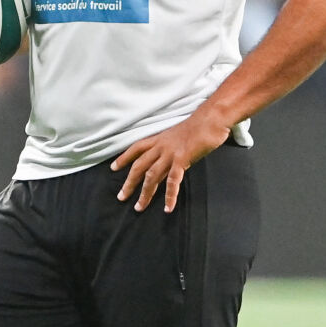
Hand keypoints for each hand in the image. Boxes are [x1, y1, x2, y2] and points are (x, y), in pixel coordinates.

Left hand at [111, 111, 232, 212]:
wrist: (212, 119)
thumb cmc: (201, 125)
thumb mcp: (181, 134)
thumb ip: (173, 146)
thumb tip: (172, 157)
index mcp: (160, 139)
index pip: (137, 148)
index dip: (124, 157)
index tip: (113, 168)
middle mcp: (162, 146)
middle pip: (139, 166)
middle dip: (129, 182)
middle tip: (121, 197)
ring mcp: (171, 153)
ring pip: (152, 176)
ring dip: (145, 193)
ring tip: (139, 207)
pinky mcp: (182, 159)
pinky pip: (173, 180)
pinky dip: (170, 195)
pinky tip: (168, 207)